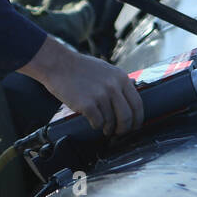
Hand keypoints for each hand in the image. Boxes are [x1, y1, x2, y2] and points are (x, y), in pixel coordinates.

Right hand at [18, 37, 144, 136]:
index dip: (137, 119)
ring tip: (103, 127)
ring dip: (108, 128)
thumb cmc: (81, 68)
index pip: (137, 104)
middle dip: (124, 129)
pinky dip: (96, 125)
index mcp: (121, 78)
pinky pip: (98, 123)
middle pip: (127, 117)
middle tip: (119, 132)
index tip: (134, 126)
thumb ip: (119, 83)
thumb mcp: (107, 70)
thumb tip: (131, 96)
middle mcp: (113, 86)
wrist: (59, 64)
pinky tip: (92, 121)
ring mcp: (101, 95)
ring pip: (111, 122)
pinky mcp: (87, 104)